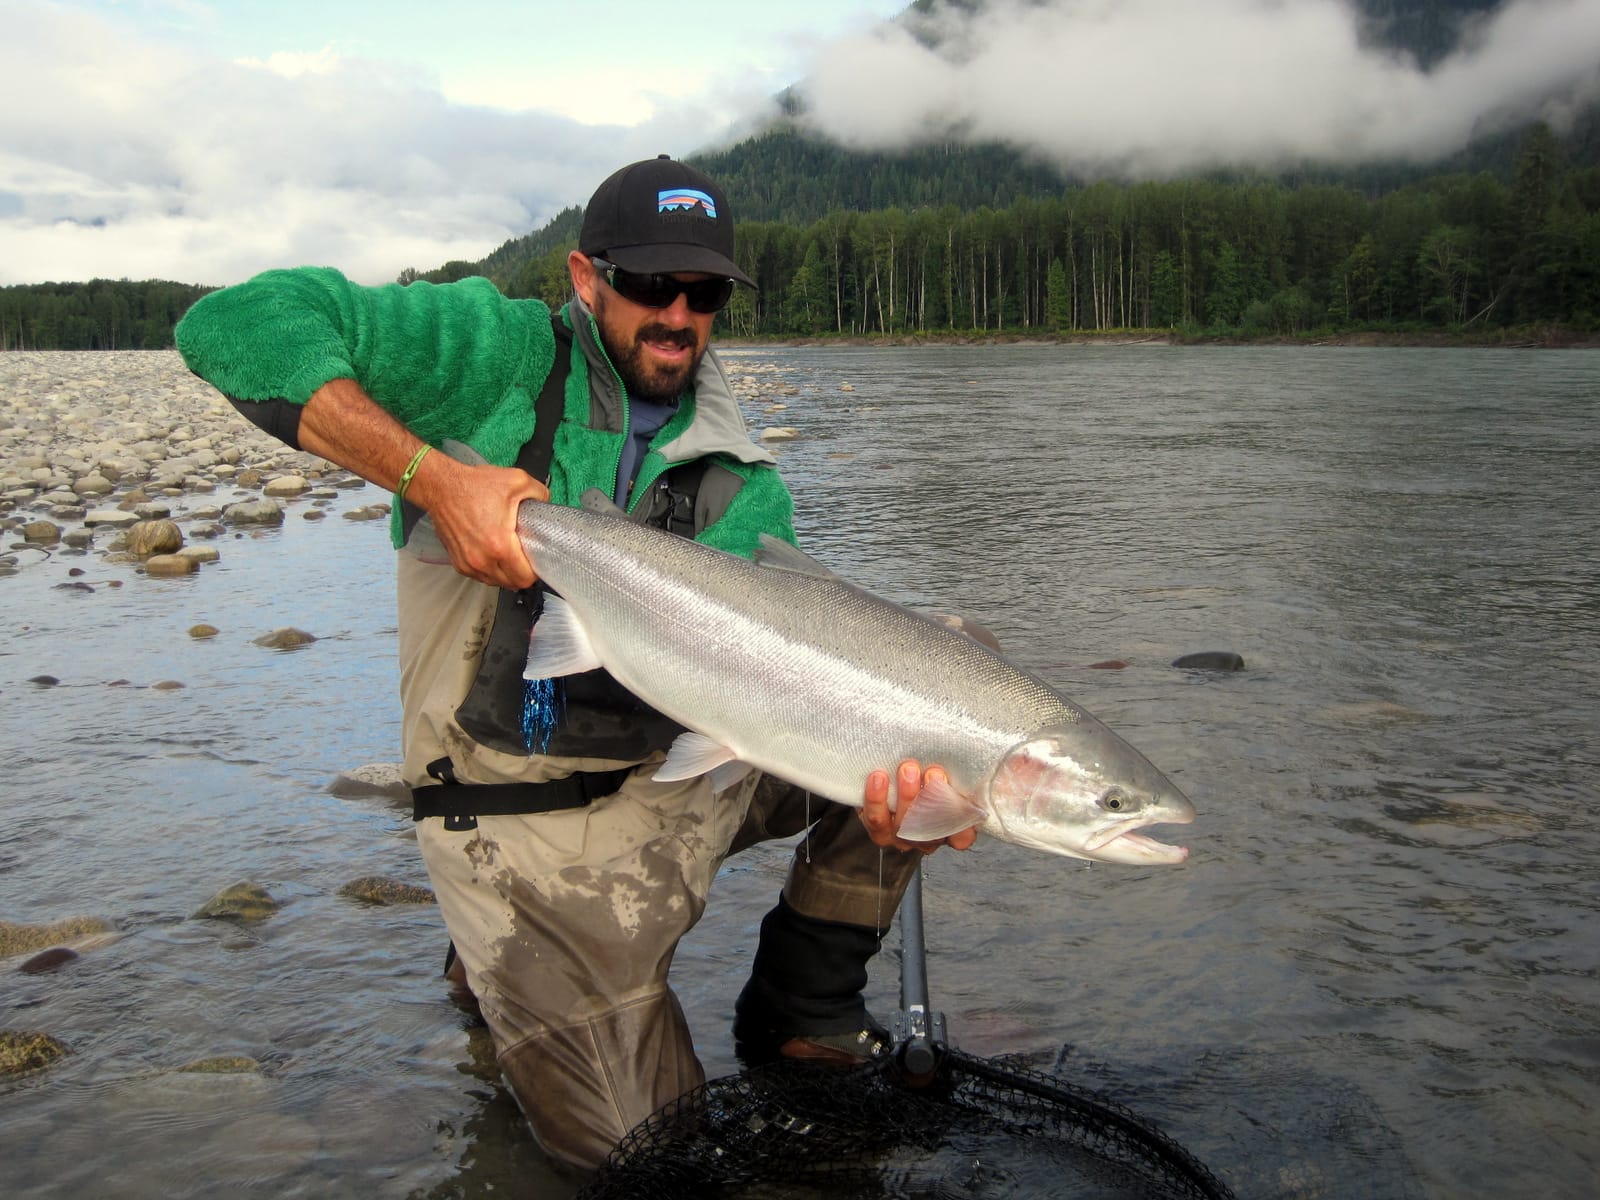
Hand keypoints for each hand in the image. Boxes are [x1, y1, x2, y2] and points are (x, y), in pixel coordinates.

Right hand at [419, 456, 548, 589]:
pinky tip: (494, 556)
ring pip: (495, 582)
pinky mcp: (458, 562)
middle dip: (522, 574)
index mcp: (500, 545)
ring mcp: (468, 563)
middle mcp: (482, 559)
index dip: (535, 572)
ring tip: (510, 557)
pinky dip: (490, 571)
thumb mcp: (517, 481)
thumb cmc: (474, 485)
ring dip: (505, 574)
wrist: (442, 487)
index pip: (524, 577)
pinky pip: (480, 577)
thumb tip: (546, 505)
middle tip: (525, 558)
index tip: (537, 561)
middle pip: (512, 584)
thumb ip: (540, 494)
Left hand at [859, 759, 978, 854]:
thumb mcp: (961, 772)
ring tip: (908, 768)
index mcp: (951, 828)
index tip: (963, 800)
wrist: (890, 772)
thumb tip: (1018, 764)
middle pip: (931, 829)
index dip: (964, 826)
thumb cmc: (929, 772)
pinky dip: (876, 798)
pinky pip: (875, 819)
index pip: (962, 838)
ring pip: (903, 826)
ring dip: (907, 796)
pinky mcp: (877, 827)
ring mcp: (901, 836)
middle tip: (934, 773)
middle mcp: (927, 838)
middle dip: (934, 800)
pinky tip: (879, 777)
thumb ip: (988, 772)